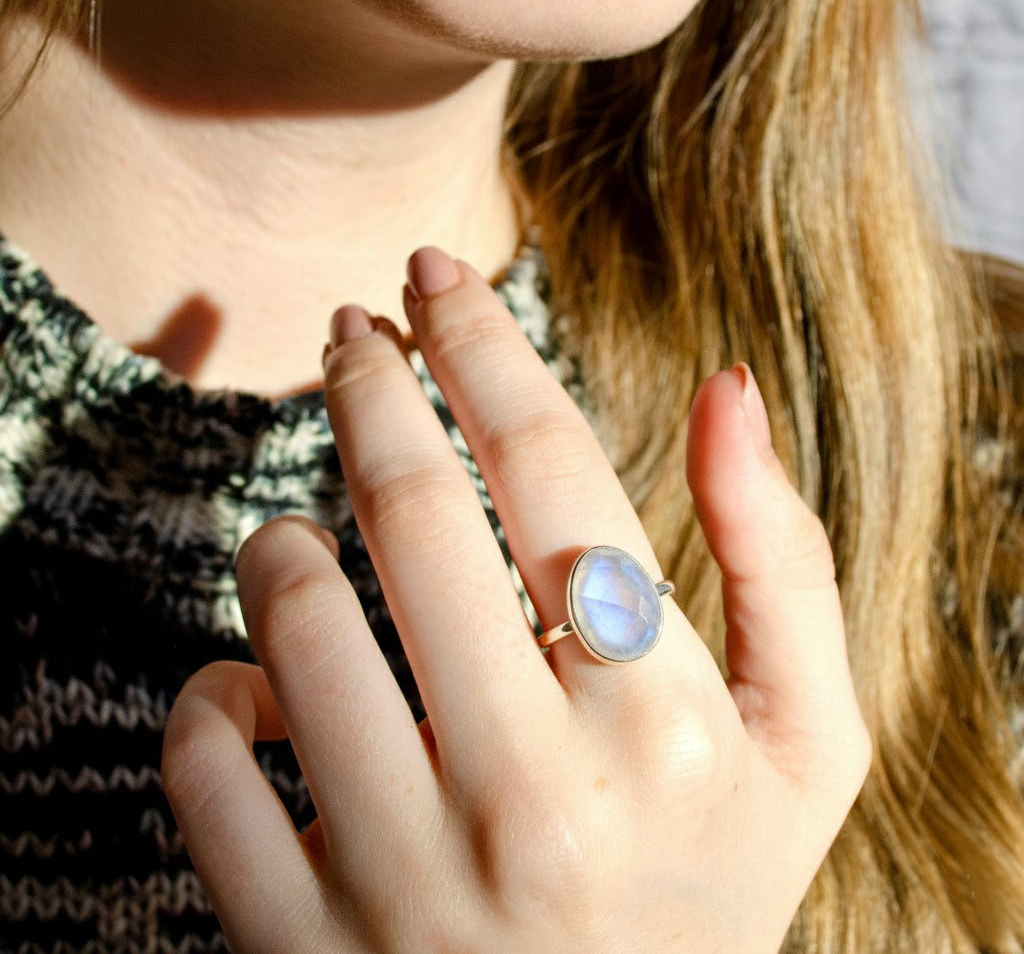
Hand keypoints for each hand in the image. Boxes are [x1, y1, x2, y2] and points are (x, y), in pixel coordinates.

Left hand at [161, 247, 871, 952]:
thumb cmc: (712, 887)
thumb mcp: (803, 738)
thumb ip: (784, 557)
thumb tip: (729, 387)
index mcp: (665, 727)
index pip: (551, 464)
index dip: (481, 339)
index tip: (432, 272)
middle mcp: (536, 799)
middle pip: (411, 505)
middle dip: (367, 378)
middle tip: (350, 329)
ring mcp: (406, 882)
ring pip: (290, 614)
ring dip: (283, 538)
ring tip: (308, 528)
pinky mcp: (298, 950)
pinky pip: (204, 756)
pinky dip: (214, 692)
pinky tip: (258, 688)